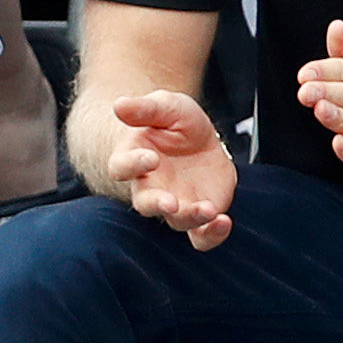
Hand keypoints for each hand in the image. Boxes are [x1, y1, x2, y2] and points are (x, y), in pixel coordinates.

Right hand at [108, 91, 235, 250]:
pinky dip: (211, 235)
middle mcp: (150, 187)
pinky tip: (224, 221)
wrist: (202, 139)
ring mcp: (175, 203)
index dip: (133, 164)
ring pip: (175, 221)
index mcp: (134, 158)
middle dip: (157, 204)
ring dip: (190, 217)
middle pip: (145, 203)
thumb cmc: (176, 122)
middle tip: (170, 202)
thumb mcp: (166, 106)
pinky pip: (200, 237)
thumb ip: (144, 108)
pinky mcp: (198, 215)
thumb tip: (119, 105)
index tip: (151, 157)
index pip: (122, 167)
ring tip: (209, 208)